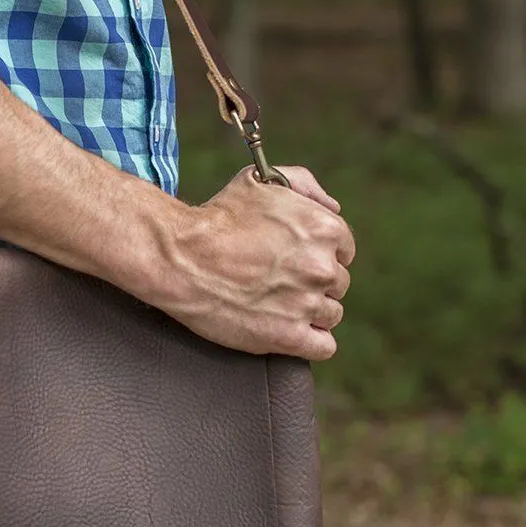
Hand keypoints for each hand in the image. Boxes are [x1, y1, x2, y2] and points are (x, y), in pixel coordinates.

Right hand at [146, 165, 354, 360]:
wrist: (181, 257)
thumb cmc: (217, 217)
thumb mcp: (260, 180)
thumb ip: (305, 184)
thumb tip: (332, 207)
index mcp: (323, 229)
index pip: (344, 250)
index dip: (320, 254)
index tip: (297, 260)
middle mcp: (322, 267)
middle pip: (337, 284)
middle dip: (313, 283)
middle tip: (281, 282)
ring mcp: (307, 304)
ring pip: (331, 314)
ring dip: (311, 312)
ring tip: (279, 306)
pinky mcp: (289, 336)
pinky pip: (324, 347)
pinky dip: (312, 341)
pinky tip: (292, 332)